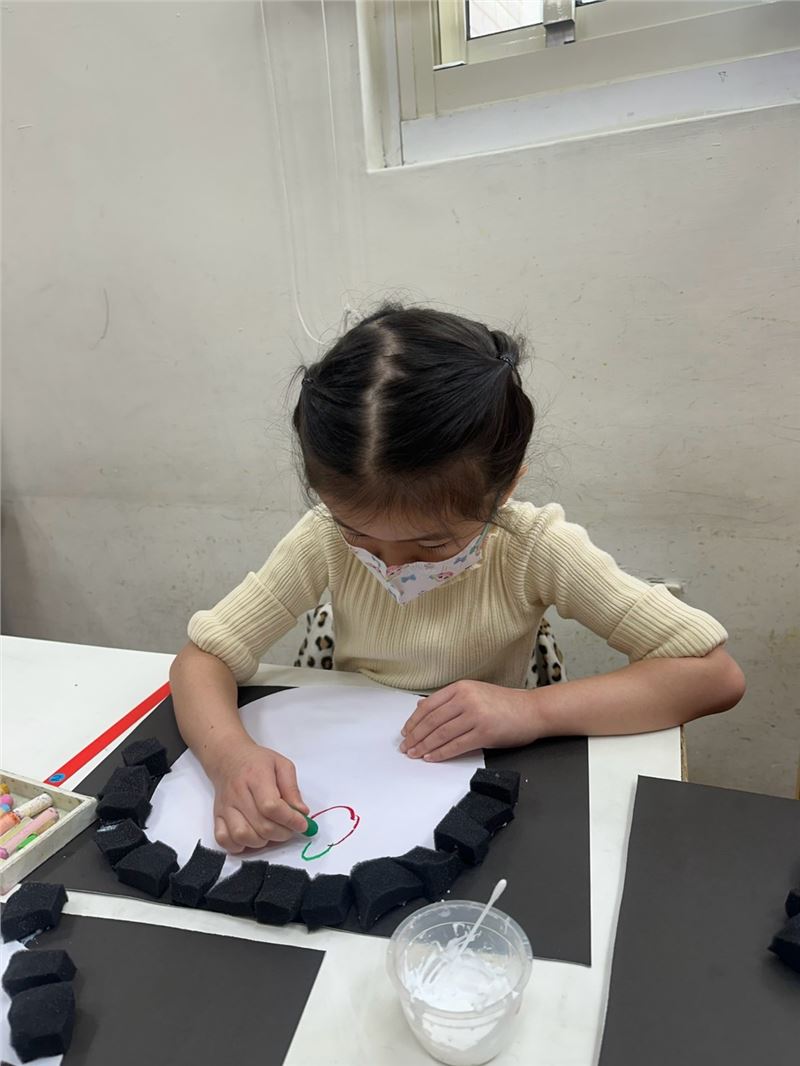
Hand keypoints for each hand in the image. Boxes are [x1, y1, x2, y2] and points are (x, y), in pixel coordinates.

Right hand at [208, 741, 308, 852]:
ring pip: (242, 836)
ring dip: (262, 841)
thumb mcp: (282, 765)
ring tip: (271, 832)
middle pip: (261, 825)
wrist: (229, 758)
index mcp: (256, 777)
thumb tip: (301, 812)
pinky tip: (252, 837)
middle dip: (282, 833)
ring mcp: (225, 807)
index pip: (272, 806)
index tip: (303, 824)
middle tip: (290, 828)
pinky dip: (239, 845)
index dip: (290, 819)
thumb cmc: (257, 762)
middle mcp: (238, 794)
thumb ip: (292, 789)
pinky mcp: (218, 817)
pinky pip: (224, 840)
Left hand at [400, 681, 541, 761]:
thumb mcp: (474, 693)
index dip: (414, 721)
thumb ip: (449, 700)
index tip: (406, 732)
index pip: (429, 705)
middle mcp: (466, 698)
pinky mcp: (484, 732)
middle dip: (416, 736)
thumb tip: (421, 706)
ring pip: (441, 733)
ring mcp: (476, 715)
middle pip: (432, 720)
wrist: (533, 711)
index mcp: (461, 687)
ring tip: (414, 754)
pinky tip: (431, 758)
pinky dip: (441, 753)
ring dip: (424, 746)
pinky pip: (456, 745)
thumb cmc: (505, 704)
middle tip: (405, 747)